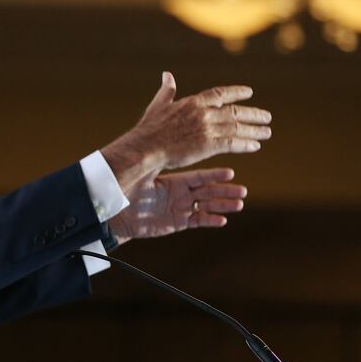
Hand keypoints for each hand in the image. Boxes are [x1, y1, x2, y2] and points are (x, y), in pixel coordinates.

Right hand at [101, 72, 271, 192]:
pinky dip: (245, 144)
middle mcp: (204, 113)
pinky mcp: (208, 145)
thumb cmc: (149, 129)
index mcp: (193, 102)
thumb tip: (167, 74)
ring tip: (267, 132)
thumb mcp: (159, 105)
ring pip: (237, 128)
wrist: (147, 147)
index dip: (236, 92)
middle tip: (267, 117)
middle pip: (235, 111)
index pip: (221, 94)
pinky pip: (233, 143)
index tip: (249, 92)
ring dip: (254, 130)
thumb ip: (167, 90)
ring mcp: (207, 129)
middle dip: (253, 114)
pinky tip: (255, 146)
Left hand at [109, 167, 245, 244]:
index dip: (214, 175)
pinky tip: (223, 220)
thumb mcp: (144, 174)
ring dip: (223, 206)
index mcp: (174, 181)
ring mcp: (180, 209)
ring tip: (239, 204)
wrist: (118, 211)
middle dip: (225, 191)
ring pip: (206, 206)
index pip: (199, 177)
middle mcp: (180, 194)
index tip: (231, 172)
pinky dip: (210, 220)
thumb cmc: (128, 190)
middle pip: (207, 191)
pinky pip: (197, 221)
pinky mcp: (177, 223)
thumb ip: (156, 159)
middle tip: (243, 190)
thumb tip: (160, 138)